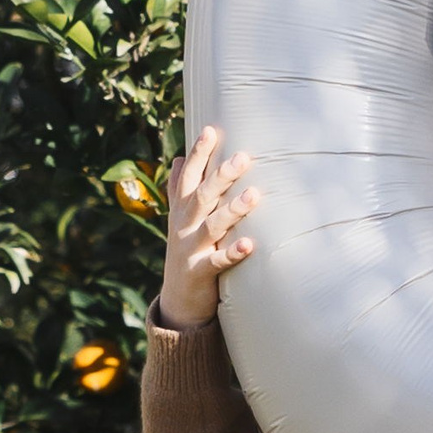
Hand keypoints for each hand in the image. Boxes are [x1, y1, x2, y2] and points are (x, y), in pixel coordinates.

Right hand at [157, 127, 258, 329]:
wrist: (177, 301)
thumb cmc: (185, 251)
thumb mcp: (179, 219)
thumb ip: (180, 189)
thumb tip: (178, 158)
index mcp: (182, 210)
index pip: (189, 177)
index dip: (198, 154)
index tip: (211, 130)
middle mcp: (184, 226)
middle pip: (202, 196)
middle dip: (221, 176)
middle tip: (243, 157)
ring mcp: (191, 249)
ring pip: (212, 226)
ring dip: (232, 211)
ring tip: (254, 195)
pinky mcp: (200, 273)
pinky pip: (217, 262)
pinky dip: (232, 253)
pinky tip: (250, 245)